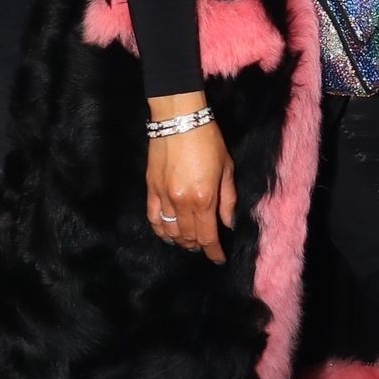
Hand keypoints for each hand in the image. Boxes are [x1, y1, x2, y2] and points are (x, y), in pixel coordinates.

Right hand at [145, 93, 236, 262]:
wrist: (179, 119)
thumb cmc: (208, 140)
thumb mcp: (227, 168)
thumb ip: (228, 200)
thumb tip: (228, 224)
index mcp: (204, 198)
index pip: (208, 236)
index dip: (214, 252)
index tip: (219, 259)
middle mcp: (182, 202)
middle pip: (189, 236)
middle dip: (199, 245)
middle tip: (205, 245)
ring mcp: (164, 196)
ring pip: (170, 231)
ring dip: (180, 240)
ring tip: (188, 241)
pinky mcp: (151, 188)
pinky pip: (154, 218)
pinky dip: (160, 230)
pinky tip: (167, 235)